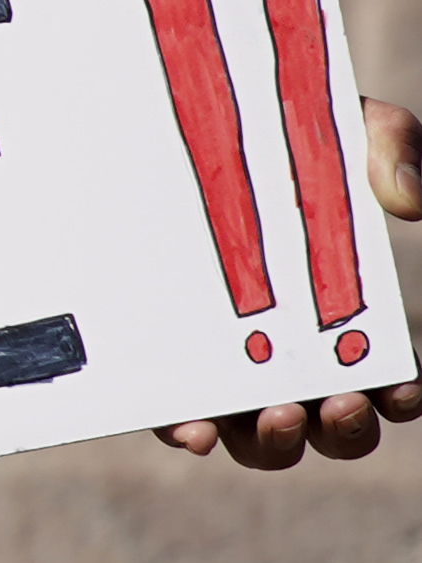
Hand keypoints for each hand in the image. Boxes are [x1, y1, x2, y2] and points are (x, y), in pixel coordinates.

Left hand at [153, 95, 421, 467]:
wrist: (181, 121)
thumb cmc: (277, 138)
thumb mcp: (340, 127)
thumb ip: (390, 147)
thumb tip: (410, 200)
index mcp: (346, 322)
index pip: (387, 382)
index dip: (398, 397)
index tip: (401, 386)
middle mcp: (291, 358)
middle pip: (331, 426)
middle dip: (343, 428)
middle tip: (338, 400)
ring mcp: (228, 367)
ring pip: (260, 437)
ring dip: (276, 441)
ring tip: (279, 412)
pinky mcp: (166, 364)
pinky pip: (177, 416)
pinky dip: (189, 431)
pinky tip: (194, 427)